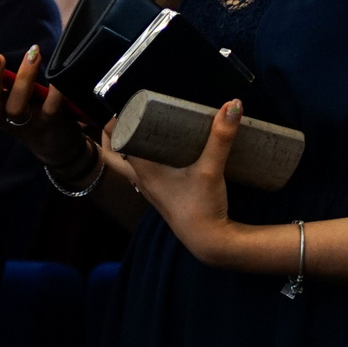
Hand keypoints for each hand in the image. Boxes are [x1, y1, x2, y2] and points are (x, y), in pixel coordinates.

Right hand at [0, 46, 87, 170]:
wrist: (56, 145)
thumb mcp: (0, 96)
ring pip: (18, 107)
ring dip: (23, 80)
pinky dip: (54, 94)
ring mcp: (27, 124)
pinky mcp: (51, 126)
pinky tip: (57, 79)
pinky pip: (51, 110)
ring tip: (33, 54)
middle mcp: (5, 118)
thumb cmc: (24, 112)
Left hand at [122, 99, 244, 265]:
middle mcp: (142, 180)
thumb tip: (232, 104)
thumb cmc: (201, 207)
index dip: (115, 125)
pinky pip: (147, 174)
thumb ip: (221, 137)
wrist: (208, 241)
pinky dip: (149, 161)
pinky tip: (165, 154)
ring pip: (131, 166)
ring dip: (132, 148)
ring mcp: (152, 190)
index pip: (116, 144)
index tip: (125, 106)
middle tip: (127, 116)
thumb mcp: (211, 168)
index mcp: (143, 171)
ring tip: (146, 129)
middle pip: (116, 157)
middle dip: (117, 136)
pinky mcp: (165, 196)